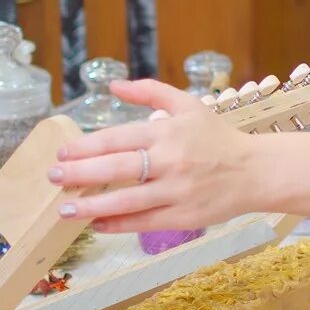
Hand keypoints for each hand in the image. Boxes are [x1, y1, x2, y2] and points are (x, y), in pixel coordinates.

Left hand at [49, 78, 257, 231]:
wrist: (256, 171)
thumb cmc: (218, 137)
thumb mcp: (189, 105)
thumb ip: (150, 92)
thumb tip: (113, 85)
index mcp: (168, 132)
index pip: (118, 138)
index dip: (86, 146)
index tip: (62, 153)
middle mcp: (170, 161)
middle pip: (117, 168)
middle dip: (79, 174)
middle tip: (53, 178)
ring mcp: (177, 191)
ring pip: (127, 200)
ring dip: (92, 205)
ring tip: (64, 208)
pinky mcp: (183, 217)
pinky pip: (144, 222)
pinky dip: (118, 224)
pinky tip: (97, 223)